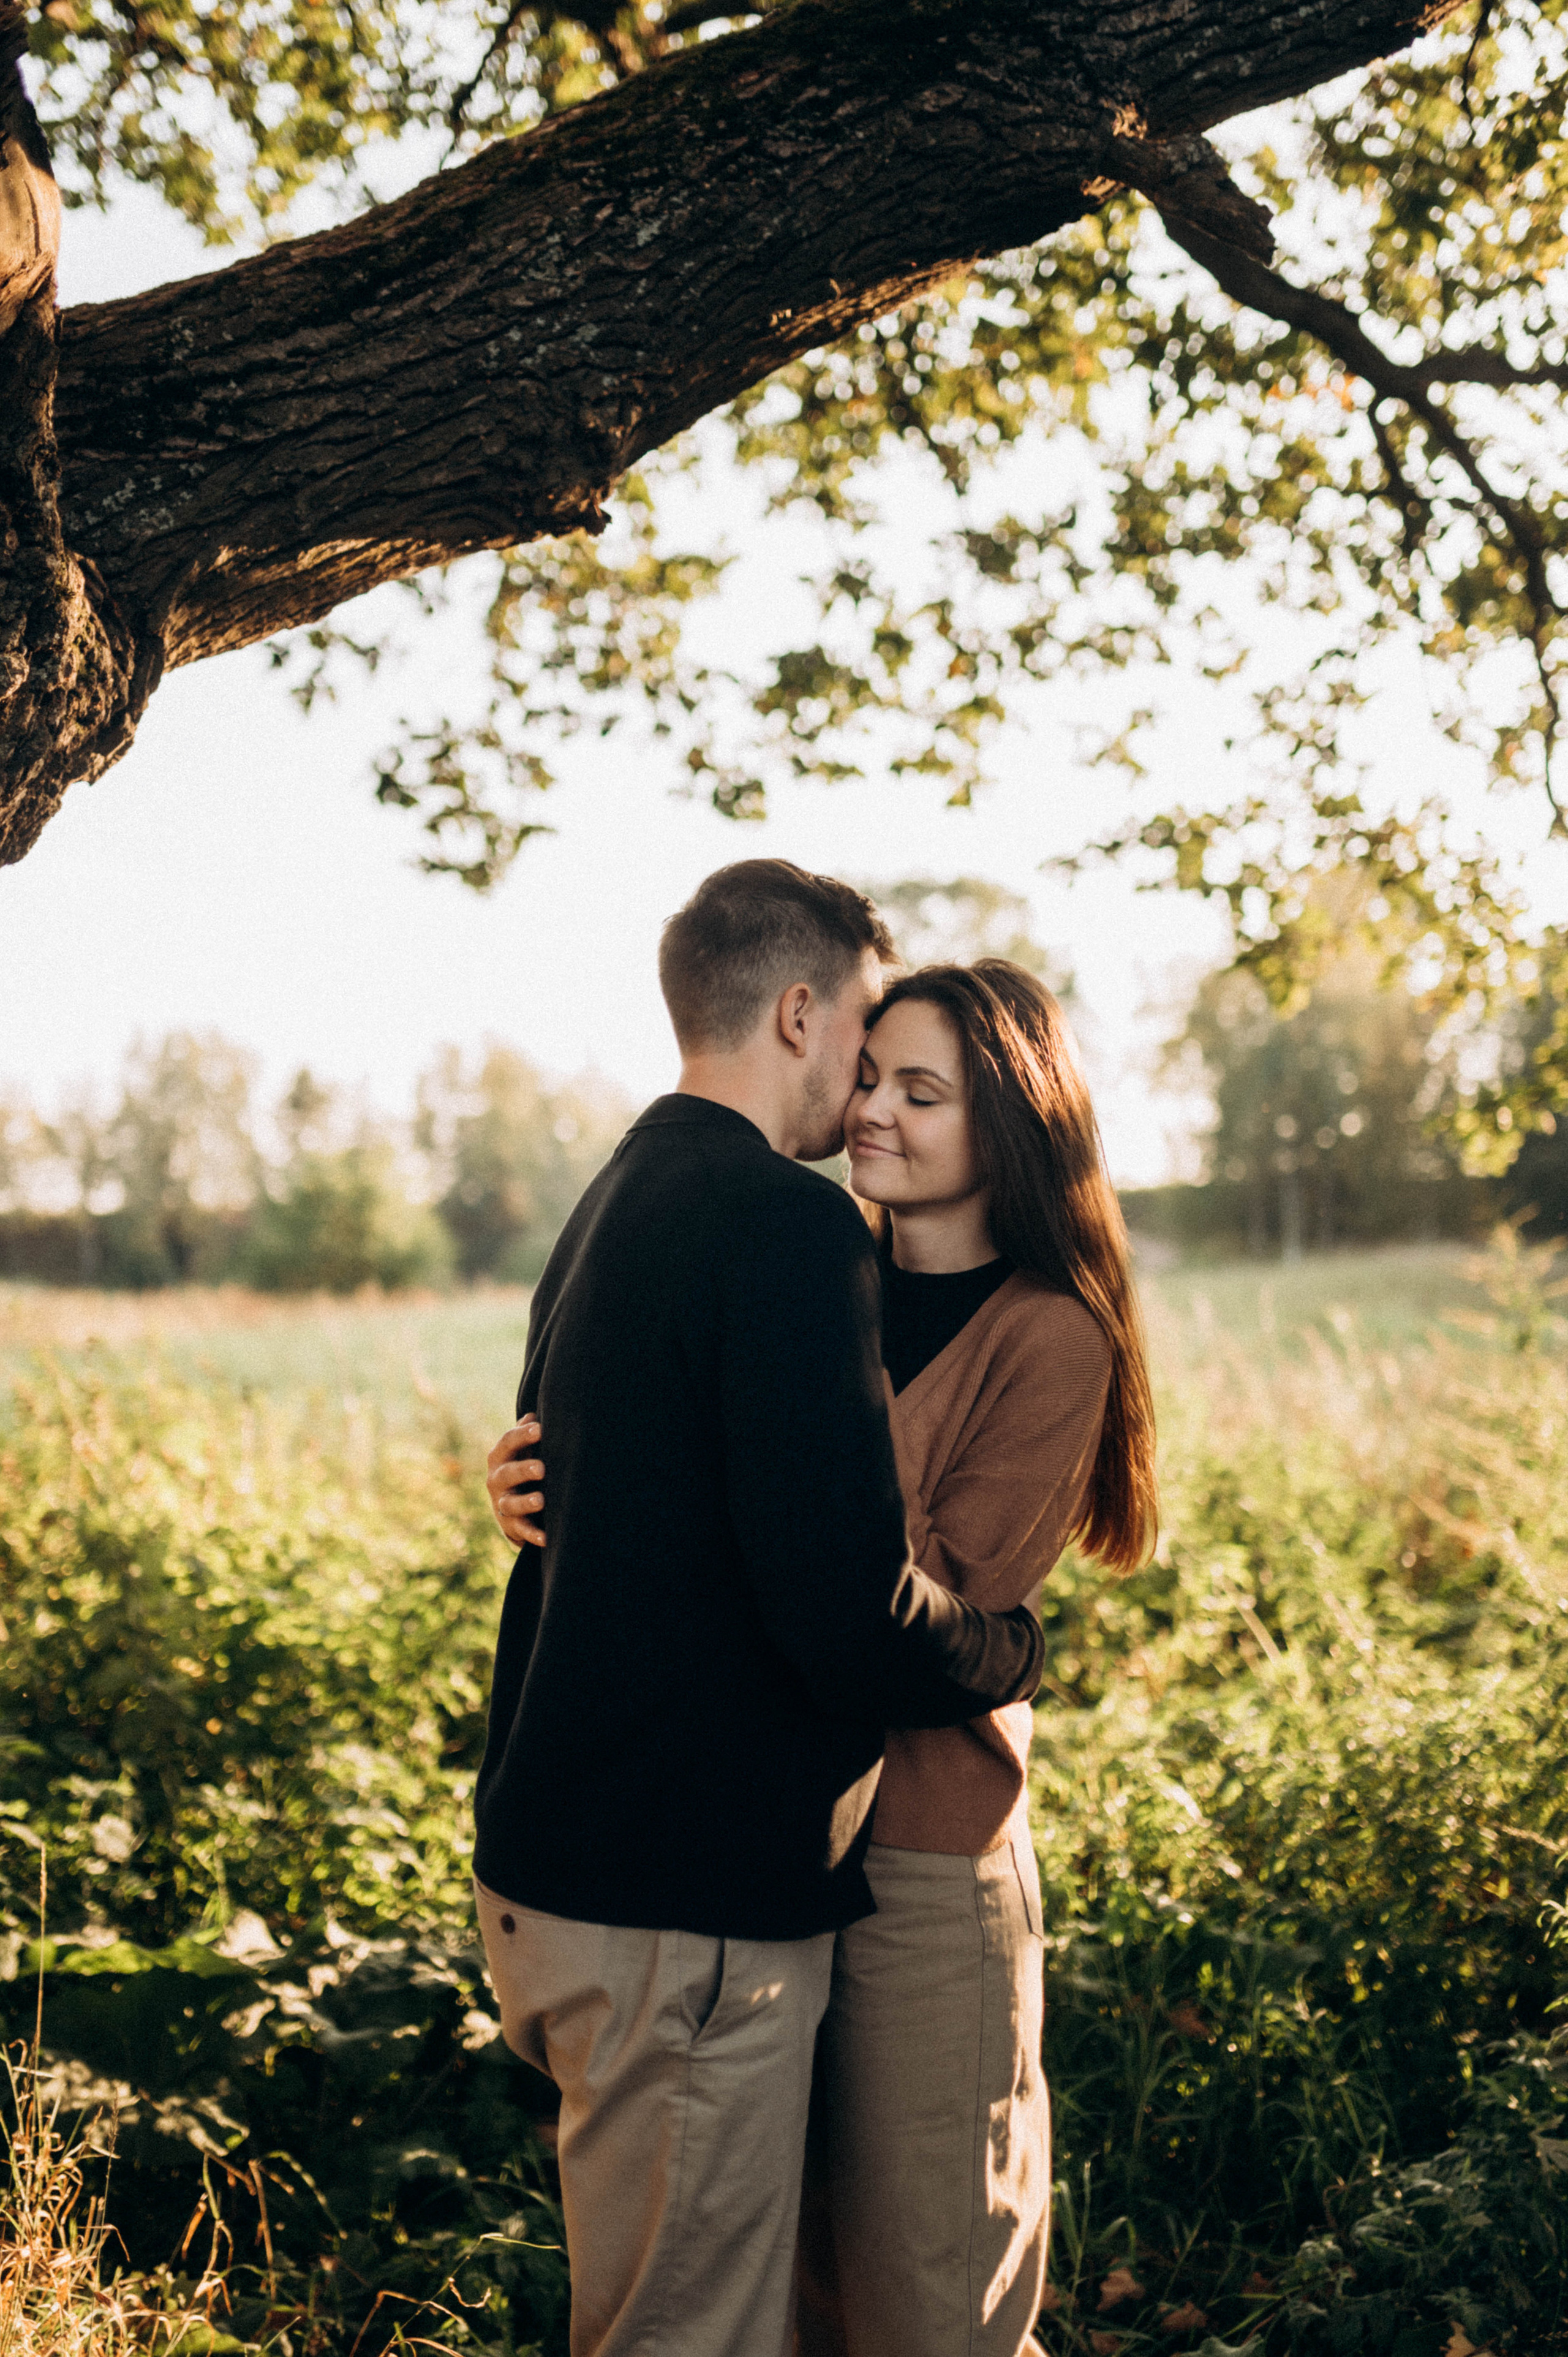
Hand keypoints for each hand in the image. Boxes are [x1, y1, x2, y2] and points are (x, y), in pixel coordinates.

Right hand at [487, 1417, 545, 1548]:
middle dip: (522, 1470)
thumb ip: (525, 1435)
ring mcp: (502, 1504)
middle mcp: (496, 1481)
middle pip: (506, 1473)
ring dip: (525, 1502)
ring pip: (510, 1504)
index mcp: (500, 1458)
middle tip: (541, 1468)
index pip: (507, 1443)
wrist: (511, 1508)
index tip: (540, 1429)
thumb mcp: (520, 1451)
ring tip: (541, 1500)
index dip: (522, 1436)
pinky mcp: (511, 1527)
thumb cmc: (521, 1470)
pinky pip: (521, 1531)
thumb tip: (532, 1415)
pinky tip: (545, 1537)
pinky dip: (532, 1535)